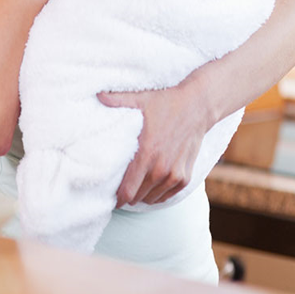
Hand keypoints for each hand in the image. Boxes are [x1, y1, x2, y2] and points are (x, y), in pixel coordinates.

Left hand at [97, 83, 210, 205]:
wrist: (197, 107)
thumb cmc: (166, 103)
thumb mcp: (140, 99)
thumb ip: (117, 100)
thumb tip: (98, 95)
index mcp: (146, 153)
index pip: (128, 190)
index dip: (117, 197)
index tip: (110, 195)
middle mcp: (161, 169)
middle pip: (138, 197)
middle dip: (128, 195)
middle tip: (120, 187)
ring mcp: (175, 175)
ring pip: (152, 198)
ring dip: (142, 195)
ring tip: (134, 186)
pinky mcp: (185, 177)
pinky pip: (167, 196)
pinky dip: (158, 194)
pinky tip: (150, 186)